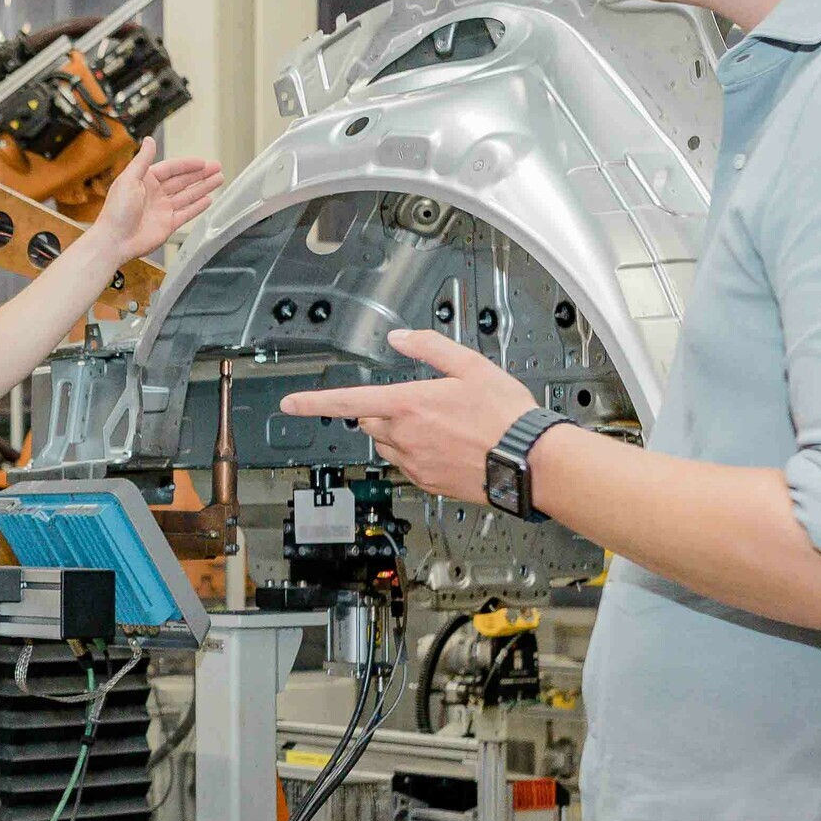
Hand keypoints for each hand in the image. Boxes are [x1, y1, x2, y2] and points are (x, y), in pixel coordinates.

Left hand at [87, 140, 225, 263]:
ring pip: (188, 195)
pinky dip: (197, 207)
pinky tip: (208, 199)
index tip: (202, 162)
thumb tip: (149, 140)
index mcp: (145, 181)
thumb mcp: (129, 179)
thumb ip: (142, 160)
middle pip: (182, 181)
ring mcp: (162, 210)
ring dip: (203, 187)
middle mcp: (155, 194)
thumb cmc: (116, 211)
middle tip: (216, 167)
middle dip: (200, 174)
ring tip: (218, 179)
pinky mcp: (167, 225)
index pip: (171, 169)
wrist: (115, 240)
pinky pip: (186, 213)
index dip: (187, 165)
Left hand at [283, 329, 537, 503]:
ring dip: (399, 434)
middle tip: (421, 404)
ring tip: (440, 426)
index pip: (348, 402)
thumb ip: (429, 347)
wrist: (529, 461)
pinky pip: (406, 466)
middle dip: (383, 411)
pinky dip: (416, 454)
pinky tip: (446, 446)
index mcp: (409, 405)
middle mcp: (405, 437)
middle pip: (370, 422)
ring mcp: (414, 464)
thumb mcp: (471, 365)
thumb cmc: (505, 415)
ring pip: (387, 445)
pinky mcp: (427, 483)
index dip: (313, 402)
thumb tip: (401, 337)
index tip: (290, 403)